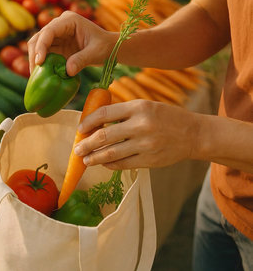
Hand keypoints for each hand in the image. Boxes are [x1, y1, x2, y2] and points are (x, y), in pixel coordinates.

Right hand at [28, 11, 117, 75]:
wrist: (108, 49)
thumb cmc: (105, 47)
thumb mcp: (95, 53)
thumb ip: (81, 60)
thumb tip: (68, 72)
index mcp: (69, 20)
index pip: (49, 31)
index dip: (41, 46)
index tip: (39, 62)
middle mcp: (59, 25)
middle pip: (39, 38)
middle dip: (34, 54)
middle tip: (34, 73)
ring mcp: (56, 36)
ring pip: (37, 46)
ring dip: (35, 60)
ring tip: (35, 76)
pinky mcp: (56, 46)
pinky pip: (44, 54)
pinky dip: (41, 64)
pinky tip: (40, 76)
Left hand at [73, 100, 199, 168]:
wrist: (194, 134)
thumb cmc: (165, 118)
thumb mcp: (146, 106)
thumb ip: (123, 112)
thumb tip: (94, 122)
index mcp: (138, 107)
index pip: (105, 113)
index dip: (88, 122)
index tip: (80, 129)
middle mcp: (141, 125)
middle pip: (104, 136)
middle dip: (86, 144)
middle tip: (77, 149)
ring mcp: (146, 144)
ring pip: (111, 153)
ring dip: (94, 158)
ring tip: (85, 160)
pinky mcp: (150, 160)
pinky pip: (123, 164)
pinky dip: (110, 164)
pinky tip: (103, 163)